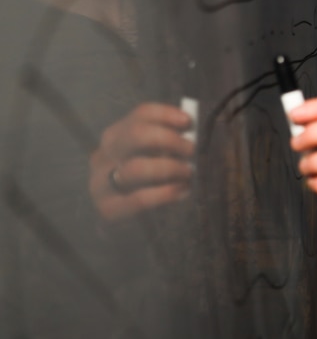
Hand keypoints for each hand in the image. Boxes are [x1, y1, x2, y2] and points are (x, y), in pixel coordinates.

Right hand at [89, 102, 194, 219]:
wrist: (132, 224)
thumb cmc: (152, 183)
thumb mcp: (159, 157)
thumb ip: (171, 145)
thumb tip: (194, 135)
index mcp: (118, 136)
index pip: (141, 114)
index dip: (166, 114)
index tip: (188, 121)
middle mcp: (104, 155)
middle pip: (135, 135)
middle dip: (170, 140)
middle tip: (192, 150)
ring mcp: (101, 182)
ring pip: (135, 167)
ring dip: (169, 168)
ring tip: (188, 173)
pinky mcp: (108, 208)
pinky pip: (138, 199)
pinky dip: (165, 193)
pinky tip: (182, 192)